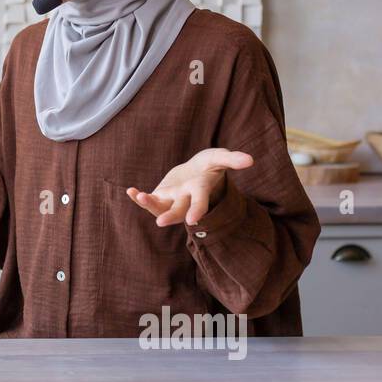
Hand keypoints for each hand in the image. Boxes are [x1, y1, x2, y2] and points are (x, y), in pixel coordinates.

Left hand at [124, 148, 253, 227]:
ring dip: (149, 205)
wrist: (195, 173)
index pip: (200, 202)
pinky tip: (130, 191)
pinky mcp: (160, 197)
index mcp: (201, 190)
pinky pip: (148, 200)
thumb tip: (251, 160)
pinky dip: (138, 198)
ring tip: (139, 195)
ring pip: (160, 208)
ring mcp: (172, 200)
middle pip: (178, 211)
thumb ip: (232, 159)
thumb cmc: (209, 166)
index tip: (192, 220)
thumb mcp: (219, 158)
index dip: (197, 210)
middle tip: (160, 222)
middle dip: (171, 216)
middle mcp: (186, 199)